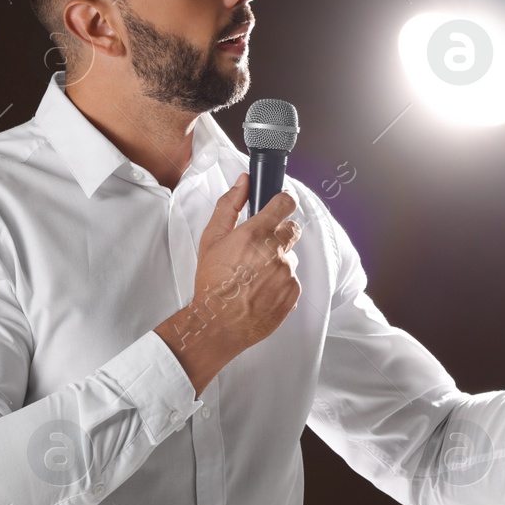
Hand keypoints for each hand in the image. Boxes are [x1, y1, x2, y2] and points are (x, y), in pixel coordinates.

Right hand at [154, 173, 301, 391]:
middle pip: (292, 229)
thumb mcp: (211, 239)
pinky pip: (292, 279)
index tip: (278, 205)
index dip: (283, 202)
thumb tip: (243, 182)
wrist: (218, 322)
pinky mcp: (293, 292)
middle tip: (259, 247)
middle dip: (279, 234)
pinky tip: (261, 290)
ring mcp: (287, 273)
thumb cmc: (212, 282)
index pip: (285, 203)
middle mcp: (276, 251)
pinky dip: (280, 282)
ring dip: (277, 261)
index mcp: (256, 233)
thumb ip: (229, 205)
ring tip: (254, 276)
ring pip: (289, 257)